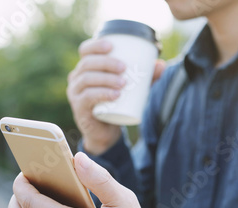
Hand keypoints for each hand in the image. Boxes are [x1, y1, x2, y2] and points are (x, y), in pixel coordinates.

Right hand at [67, 39, 165, 154]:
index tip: (112, 46)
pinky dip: (102, 94)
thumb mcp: (131, 89)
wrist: (105, 131)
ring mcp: (75, 93)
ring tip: (123, 83)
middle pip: (87, 64)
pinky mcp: (79, 108)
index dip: (96, 45)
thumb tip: (162, 65)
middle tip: (124, 67)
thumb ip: (146, 78)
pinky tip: (114, 95)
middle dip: (106, 63)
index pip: (85, 50)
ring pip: (87, 79)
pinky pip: (87, 97)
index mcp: (87, 68)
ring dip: (106, 79)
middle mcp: (77, 78)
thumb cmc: (116, 105)